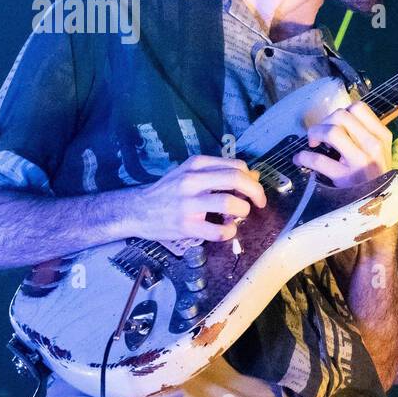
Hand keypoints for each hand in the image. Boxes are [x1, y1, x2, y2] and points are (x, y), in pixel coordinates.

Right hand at [130, 154, 267, 241]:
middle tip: (259, 203)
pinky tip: (226, 230)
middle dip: (256, 192)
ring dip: (243, 211)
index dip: (251, 178)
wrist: (137, 210)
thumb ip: (220, 173)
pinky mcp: (186, 226)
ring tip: (238, 216)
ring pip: (230, 204)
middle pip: (237, 179)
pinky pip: (219, 231)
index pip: (236, 165)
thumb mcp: (191, 174)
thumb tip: (254, 176)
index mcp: (196, 165)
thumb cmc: (168, 191)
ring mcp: (188, 204)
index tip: (252, 188)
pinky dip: (230, 232)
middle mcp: (192, 181)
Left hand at [294, 101, 392, 187]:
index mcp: (382, 136)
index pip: (359, 108)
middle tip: (319, 136)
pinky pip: (318, 160)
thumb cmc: (374, 178)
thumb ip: (364, 136)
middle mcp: (374, 146)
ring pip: (332, 131)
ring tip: (312, 144)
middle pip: (341, 115)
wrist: (379, 208)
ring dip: (314, 134)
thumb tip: (335, 121)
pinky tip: (300, 160)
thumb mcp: (379, 154)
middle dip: (324, 122)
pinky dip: (303, 157)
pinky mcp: (345, 178)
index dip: (341, 112)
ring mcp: (360, 162)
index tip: (334, 124)